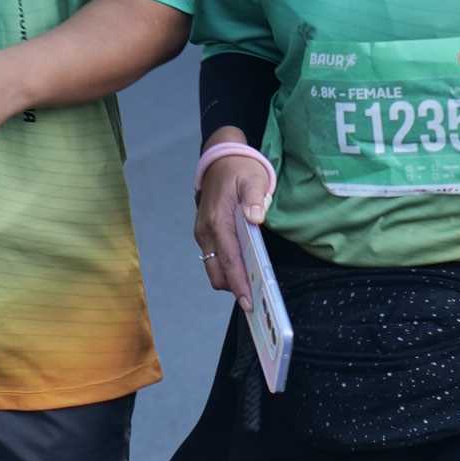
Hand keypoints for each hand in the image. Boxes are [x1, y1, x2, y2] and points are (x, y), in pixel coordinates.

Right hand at [194, 130, 274, 304]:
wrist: (219, 159)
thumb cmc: (240, 169)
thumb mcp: (253, 178)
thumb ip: (255, 197)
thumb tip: (256, 217)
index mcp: (218, 219)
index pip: (229, 258)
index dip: (238, 282)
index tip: (248, 301)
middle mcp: (206, 230)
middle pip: (217, 271)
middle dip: (234, 287)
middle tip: (255, 300)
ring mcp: (202, 233)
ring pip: (213, 268)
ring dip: (229, 279)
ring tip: (252, 287)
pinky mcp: (204, 234)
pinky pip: (213, 259)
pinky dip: (226, 268)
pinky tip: (243, 270)